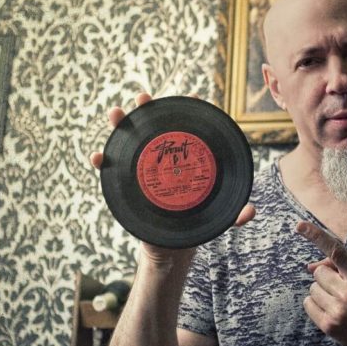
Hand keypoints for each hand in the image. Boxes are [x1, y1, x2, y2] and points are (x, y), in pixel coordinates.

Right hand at [90, 93, 255, 259]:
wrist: (173, 248)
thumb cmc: (197, 224)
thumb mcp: (218, 217)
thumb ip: (235, 214)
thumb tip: (250, 212)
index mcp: (187, 162)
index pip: (190, 130)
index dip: (191, 111)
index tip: (195, 97)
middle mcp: (164, 161)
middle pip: (155, 129)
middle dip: (148, 109)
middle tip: (144, 98)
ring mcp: (144, 172)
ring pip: (130, 143)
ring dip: (121, 125)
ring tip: (116, 114)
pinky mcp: (128, 188)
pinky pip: (111, 173)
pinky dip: (102, 162)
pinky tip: (97, 157)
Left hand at [296, 221, 346, 345]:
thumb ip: (340, 269)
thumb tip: (308, 266)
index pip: (336, 252)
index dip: (317, 236)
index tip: (300, 225)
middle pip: (319, 273)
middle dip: (328, 278)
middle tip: (344, 288)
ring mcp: (338, 313)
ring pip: (312, 289)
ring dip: (323, 292)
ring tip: (342, 302)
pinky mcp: (329, 327)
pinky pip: (308, 305)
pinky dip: (317, 304)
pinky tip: (333, 310)